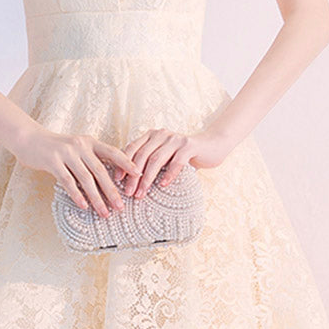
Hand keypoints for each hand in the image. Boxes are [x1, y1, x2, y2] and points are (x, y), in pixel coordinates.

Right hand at [11, 127, 141, 218]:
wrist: (30, 140)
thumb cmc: (56, 147)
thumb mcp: (77, 147)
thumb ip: (91, 158)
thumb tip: (110, 178)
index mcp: (89, 142)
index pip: (112, 152)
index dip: (126, 162)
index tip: (139, 174)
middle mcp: (80, 146)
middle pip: (101, 171)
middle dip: (112, 190)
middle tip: (121, 206)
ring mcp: (66, 153)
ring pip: (86, 179)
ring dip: (96, 198)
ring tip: (104, 212)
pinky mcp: (53, 162)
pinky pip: (68, 181)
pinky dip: (77, 194)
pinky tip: (84, 206)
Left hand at [116, 127, 235, 197]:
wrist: (212, 145)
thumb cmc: (184, 155)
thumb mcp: (164, 156)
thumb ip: (150, 162)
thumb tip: (129, 183)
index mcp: (151, 135)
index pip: (131, 148)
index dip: (122, 164)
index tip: (116, 181)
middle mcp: (161, 134)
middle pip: (141, 155)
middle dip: (133, 176)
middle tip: (128, 193)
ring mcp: (175, 139)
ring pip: (156, 160)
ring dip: (147, 179)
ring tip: (141, 194)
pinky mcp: (189, 146)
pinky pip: (176, 162)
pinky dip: (169, 175)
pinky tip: (163, 186)